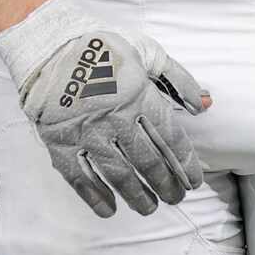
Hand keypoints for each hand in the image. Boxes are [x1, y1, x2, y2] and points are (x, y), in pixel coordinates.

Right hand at [0, 0, 211, 219]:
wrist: (48, 45)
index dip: (185, 163)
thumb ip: (178, 80)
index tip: (194, 180)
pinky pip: (79, 177)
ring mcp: (86, 133)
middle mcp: (115, 119)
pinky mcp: (59, 143)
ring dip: (136, 195)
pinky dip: (94, 196)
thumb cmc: (104, 46)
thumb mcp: (148, 52)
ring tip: (150, 208)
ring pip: (117, 174)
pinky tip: (109, 209)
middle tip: (176, 198)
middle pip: (147, 161)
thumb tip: (205, 104)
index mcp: (140, 96)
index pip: (170, 138)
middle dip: (165, 183)